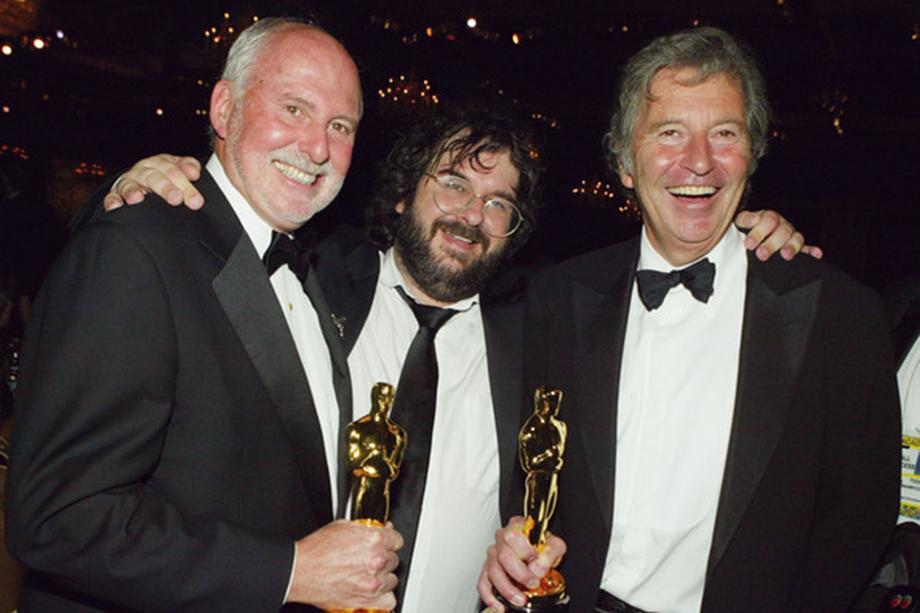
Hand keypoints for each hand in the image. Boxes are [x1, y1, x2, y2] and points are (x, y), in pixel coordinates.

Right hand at [104, 154, 202, 210]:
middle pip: (155, 178)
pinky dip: (113, 201)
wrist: (142, 180)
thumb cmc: (165, 177)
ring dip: (134, 191)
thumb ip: (189, 168)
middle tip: (176, 199)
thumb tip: (195, 172)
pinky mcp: (116, 194)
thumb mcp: (179, 169)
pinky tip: (117, 206)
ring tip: (138, 199)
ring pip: (131, 185)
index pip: (174, 171)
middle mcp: (144, 170)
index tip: (196, 200)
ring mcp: (129, 182)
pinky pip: (112, 197)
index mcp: (162, 164)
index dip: (186, 185)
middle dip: (166, 188)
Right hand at [287, 520, 402, 609]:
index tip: (385, 544)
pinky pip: (389, 600)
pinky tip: (372, 590)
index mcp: (373, 540)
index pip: (397, 540)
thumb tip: (380, 529)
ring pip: (392, 579)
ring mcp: (373, 582)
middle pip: (394, 559)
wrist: (300, 571)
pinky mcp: (366, 600)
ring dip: (382, 577)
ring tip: (366, 574)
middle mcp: (376, 560)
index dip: (389, 541)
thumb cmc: (316, 550)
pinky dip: (382, 597)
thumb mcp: (342, 527)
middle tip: (367, 559)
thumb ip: (365, 528)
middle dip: (383, 558)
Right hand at [477, 516, 566, 611]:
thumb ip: (550, 552)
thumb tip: (537, 568)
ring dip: (507, 588)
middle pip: (503, 555)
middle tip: (532, 583)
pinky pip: (483, 583)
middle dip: (519, 573)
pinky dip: (490, 596)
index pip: (513, 536)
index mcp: (517, 526)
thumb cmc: (543, 546)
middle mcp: (501, 539)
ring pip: (493, 571)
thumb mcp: (555, 545)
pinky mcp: (488, 570)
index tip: (535, 560)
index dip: (524, 550)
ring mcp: (493, 554)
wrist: (538, 554)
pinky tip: (500, 605)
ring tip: (521, 599)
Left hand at [735, 209, 823, 260]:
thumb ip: (745, 220)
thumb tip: (753, 220)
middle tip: (761, 254)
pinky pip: (807, 248)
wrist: (752, 235)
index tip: (749, 244)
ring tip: (785, 255)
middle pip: (782, 231)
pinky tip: (816, 254)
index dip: (759, 232)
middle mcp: (782, 225)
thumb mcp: (742, 222)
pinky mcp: (797, 247)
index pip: (768, 221)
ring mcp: (791, 236)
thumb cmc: (747, 228)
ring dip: (791, 247)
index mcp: (769, 217)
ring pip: (796, 238)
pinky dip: (812, 251)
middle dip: (771, 244)